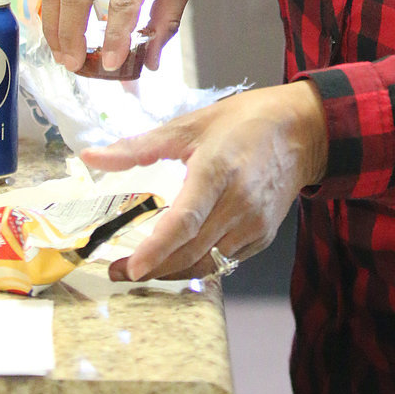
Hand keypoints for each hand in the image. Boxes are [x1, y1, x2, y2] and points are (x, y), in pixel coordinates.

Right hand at [41, 0, 220, 71]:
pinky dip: (53, 5)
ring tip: (62, 54)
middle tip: (74, 65)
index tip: (111, 64)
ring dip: (54, 24)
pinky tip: (59, 28)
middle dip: (71, 34)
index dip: (115, 35)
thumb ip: (167, 18)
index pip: (125, 0)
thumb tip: (151, 62)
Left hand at [81, 81, 328, 280]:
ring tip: (142, 270)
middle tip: (118, 270)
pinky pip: (224, 260)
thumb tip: (91, 156)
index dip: (157, 248)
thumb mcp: (190, 124)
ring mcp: (253, 223)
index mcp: (217, 170)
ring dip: (172, 272)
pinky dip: (198, 264)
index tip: (131, 266)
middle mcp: (238, 203)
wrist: (302, 130)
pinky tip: (179, 257)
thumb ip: (139, 146)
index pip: (185, 220)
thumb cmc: (244, 121)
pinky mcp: (262, 235)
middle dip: (151, 268)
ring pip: (206, 263)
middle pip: (190, 250)